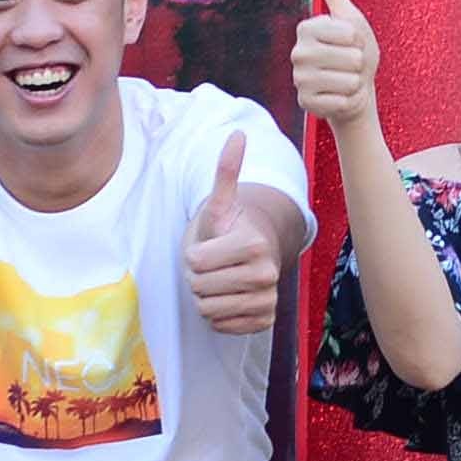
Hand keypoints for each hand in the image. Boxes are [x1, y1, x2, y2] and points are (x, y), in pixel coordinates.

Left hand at [185, 130, 286, 334]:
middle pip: (199, 289)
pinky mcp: (264, 321)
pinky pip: (221, 326)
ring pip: (207, 310)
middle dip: (198, 277)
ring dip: (206, 297)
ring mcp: (267, 300)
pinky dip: (219, 315)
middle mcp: (266, 274)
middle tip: (213, 264)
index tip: (209, 245)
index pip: (195, 263)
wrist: (255, 253)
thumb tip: (237, 135)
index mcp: (253, 244)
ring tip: (220, 279)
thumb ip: (226, 170)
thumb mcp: (221, 202)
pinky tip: (229, 297)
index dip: (193, 255)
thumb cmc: (231, 228)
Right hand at [292, 0, 381, 135]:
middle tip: (349, 65)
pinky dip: (348, 100)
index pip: (349, 33)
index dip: (358, 40)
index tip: (350, 43)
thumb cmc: (354, 51)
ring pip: (347, 80)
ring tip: (345, 80)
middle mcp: (297, 53)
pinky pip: (342, 101)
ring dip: (354, 83)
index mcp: (307, 28)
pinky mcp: (306, 104)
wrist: (355, 90)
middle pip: (351, 57)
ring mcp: (299, 80)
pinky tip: (340, 96)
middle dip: (358, 63)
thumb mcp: (349, 17)